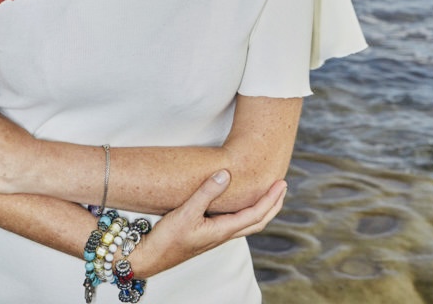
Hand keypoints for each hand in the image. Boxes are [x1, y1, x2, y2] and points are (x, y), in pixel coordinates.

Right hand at [132, 170, 286, 277]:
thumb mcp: (186, 211)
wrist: (150, 258)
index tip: (281, 184)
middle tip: (282, 187)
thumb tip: (227, 173)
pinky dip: (246, 212)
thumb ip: (207, 192)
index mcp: (223, 231)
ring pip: (248, 223)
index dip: (270, 199)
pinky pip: (235, 222)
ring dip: (262, 209)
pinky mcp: (207, 234)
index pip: (256, 214)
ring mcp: (215, 235)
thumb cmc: (167, 238)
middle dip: (273, 204)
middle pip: (258, 221)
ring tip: (267, 194)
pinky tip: (239, 204)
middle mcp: (223, 235)